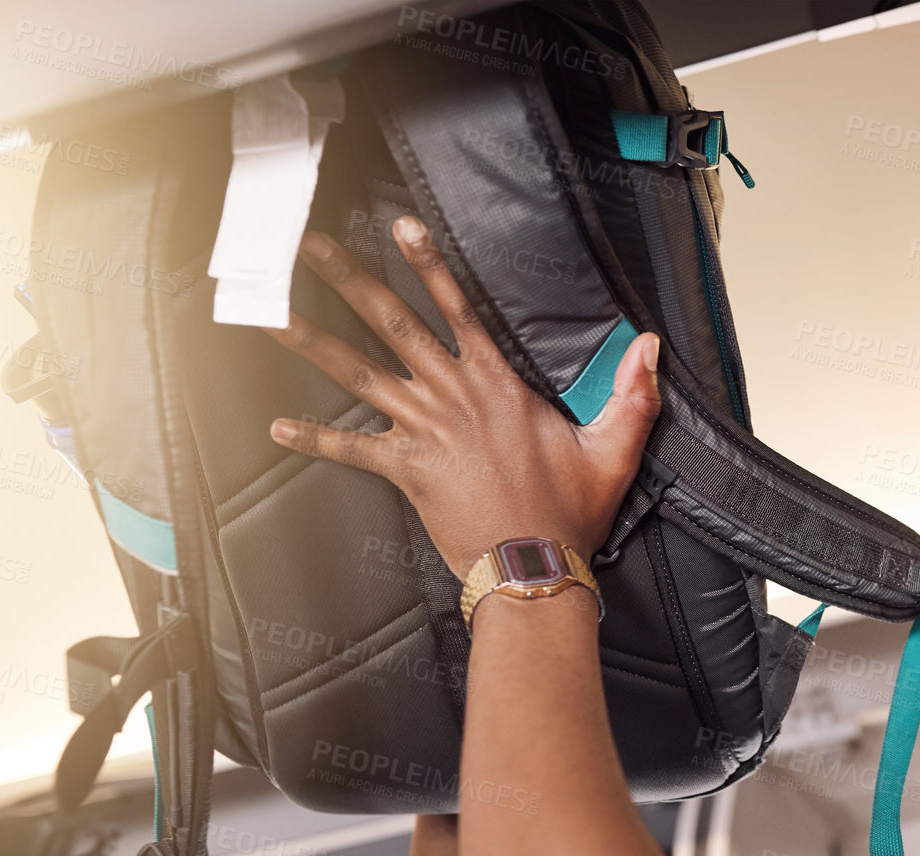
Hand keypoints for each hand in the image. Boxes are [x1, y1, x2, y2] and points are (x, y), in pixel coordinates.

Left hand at [263, 218, 661, 579]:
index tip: (401, 226)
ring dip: (311, 341)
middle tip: (309, 246)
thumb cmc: (569, 511)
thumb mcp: (614, 449)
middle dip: (348, 280)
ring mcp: (423, 430)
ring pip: (358, 373)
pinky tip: (278, 427)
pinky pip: (351, 449)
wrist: (532, 566)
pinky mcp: (404, 469)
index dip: (429, 264)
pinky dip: (314, 439)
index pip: (458, 308)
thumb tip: (650, 345)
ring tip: (270, 314)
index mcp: (498, 383)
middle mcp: (453, 396)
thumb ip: (633, 395)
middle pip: (391, 324)